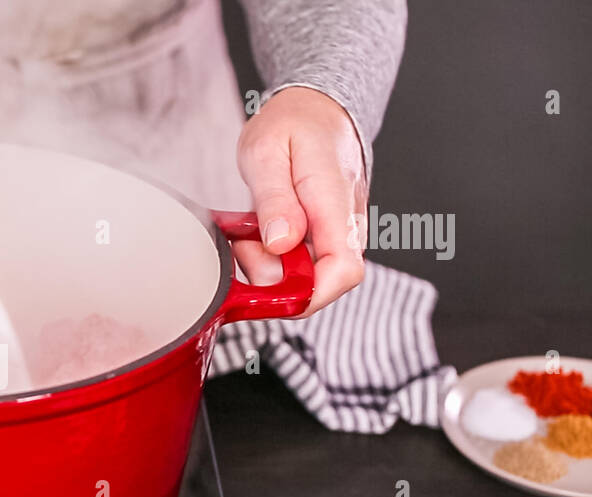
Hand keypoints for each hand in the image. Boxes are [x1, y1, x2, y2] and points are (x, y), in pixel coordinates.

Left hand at [234, 87, 368, 316]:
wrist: (314, 107)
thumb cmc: (292, 123)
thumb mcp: (266, 152)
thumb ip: (274, 200)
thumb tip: (281, 244)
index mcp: (335, 200)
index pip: (343, 270)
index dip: (307, 294)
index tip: (266, 289)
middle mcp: (346, 222)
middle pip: (323, 282)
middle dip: (276, 280)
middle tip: (245, 246)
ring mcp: (339, 231)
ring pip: (309, 276)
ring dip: (271, 267)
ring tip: (249, 234)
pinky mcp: (327, 234)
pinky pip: (303, 262)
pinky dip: (274, 257)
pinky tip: (259, 235)